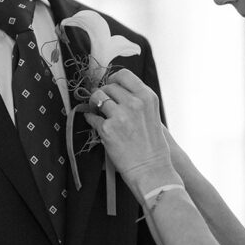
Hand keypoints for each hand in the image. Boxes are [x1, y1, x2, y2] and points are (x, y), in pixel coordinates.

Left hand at [85, 69, 176, 197]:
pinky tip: (96, 124)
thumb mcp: (152, 115)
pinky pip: (91, 117)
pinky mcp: (107, 129)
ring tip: (98, 112)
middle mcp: (134, 103)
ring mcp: (120, 115)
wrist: (151, 169)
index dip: (113, 79)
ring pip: (97, 97)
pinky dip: (91, 119)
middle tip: (103, 104)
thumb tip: (117, 91)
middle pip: (108, 87)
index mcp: (147, 97)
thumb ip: (137, 100)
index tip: (110, 86)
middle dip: (104, 94)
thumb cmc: (153, 145)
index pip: (124, 75)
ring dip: (94, 104)